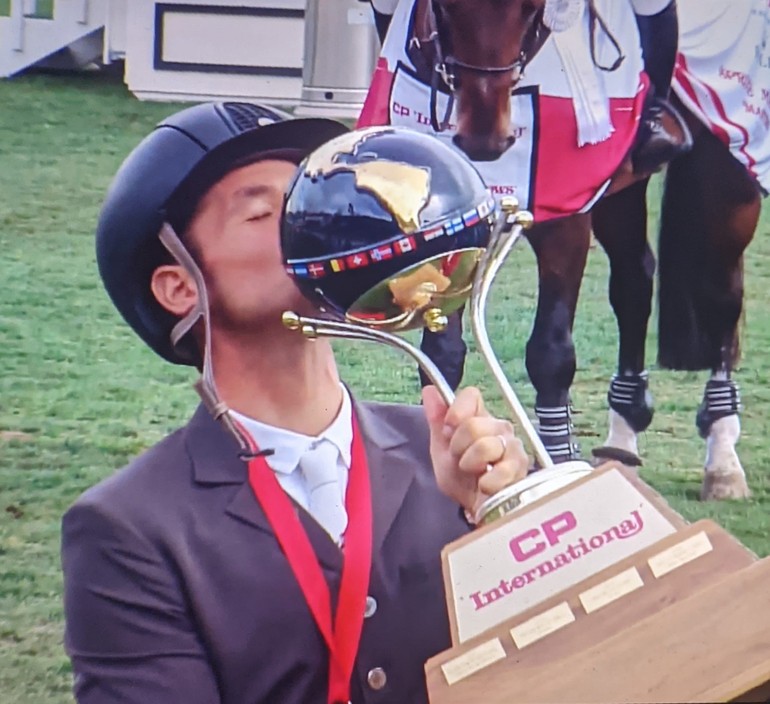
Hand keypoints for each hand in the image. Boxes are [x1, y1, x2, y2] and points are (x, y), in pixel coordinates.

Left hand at [422, 385, 529, 518]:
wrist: (474, 508)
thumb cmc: (460, 478)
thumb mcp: (441, 449)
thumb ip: (436, 419)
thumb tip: (429, 389)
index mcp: (479, 417)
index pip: (471, 395)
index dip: (456, 411)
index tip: (448, 430)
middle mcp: (499, 427)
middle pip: (473, 424)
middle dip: (458, 447)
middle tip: (461, 460)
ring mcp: (512, 446)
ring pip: (485, 446)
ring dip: (471, 465)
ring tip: (474, 473)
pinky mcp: (521, 468)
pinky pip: (499, 470)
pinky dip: (486, 482)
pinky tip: (485, 485)